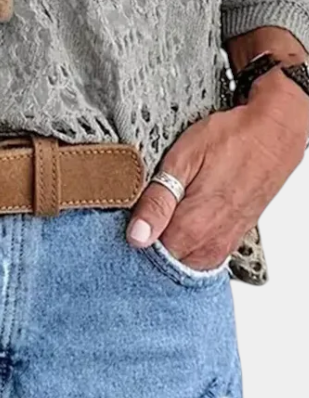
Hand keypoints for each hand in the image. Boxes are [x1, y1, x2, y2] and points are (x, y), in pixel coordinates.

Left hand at [125, 67, 308, 268]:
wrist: (272, 137)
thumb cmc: (230, 140)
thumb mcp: (183, 160)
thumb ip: (158, 201)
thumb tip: (137, 235)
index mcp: (192, 226)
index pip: (148, 254)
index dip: (133, 235)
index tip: (125, 218)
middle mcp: (210, 243)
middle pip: (165, 261)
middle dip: (149, 241)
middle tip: (144, 211)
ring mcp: (224, 243)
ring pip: (185, 261)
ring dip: (170, 243)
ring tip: (164, 213)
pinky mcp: (233, 238)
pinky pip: (203, 256)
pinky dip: (189, 244)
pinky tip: (182, 221)